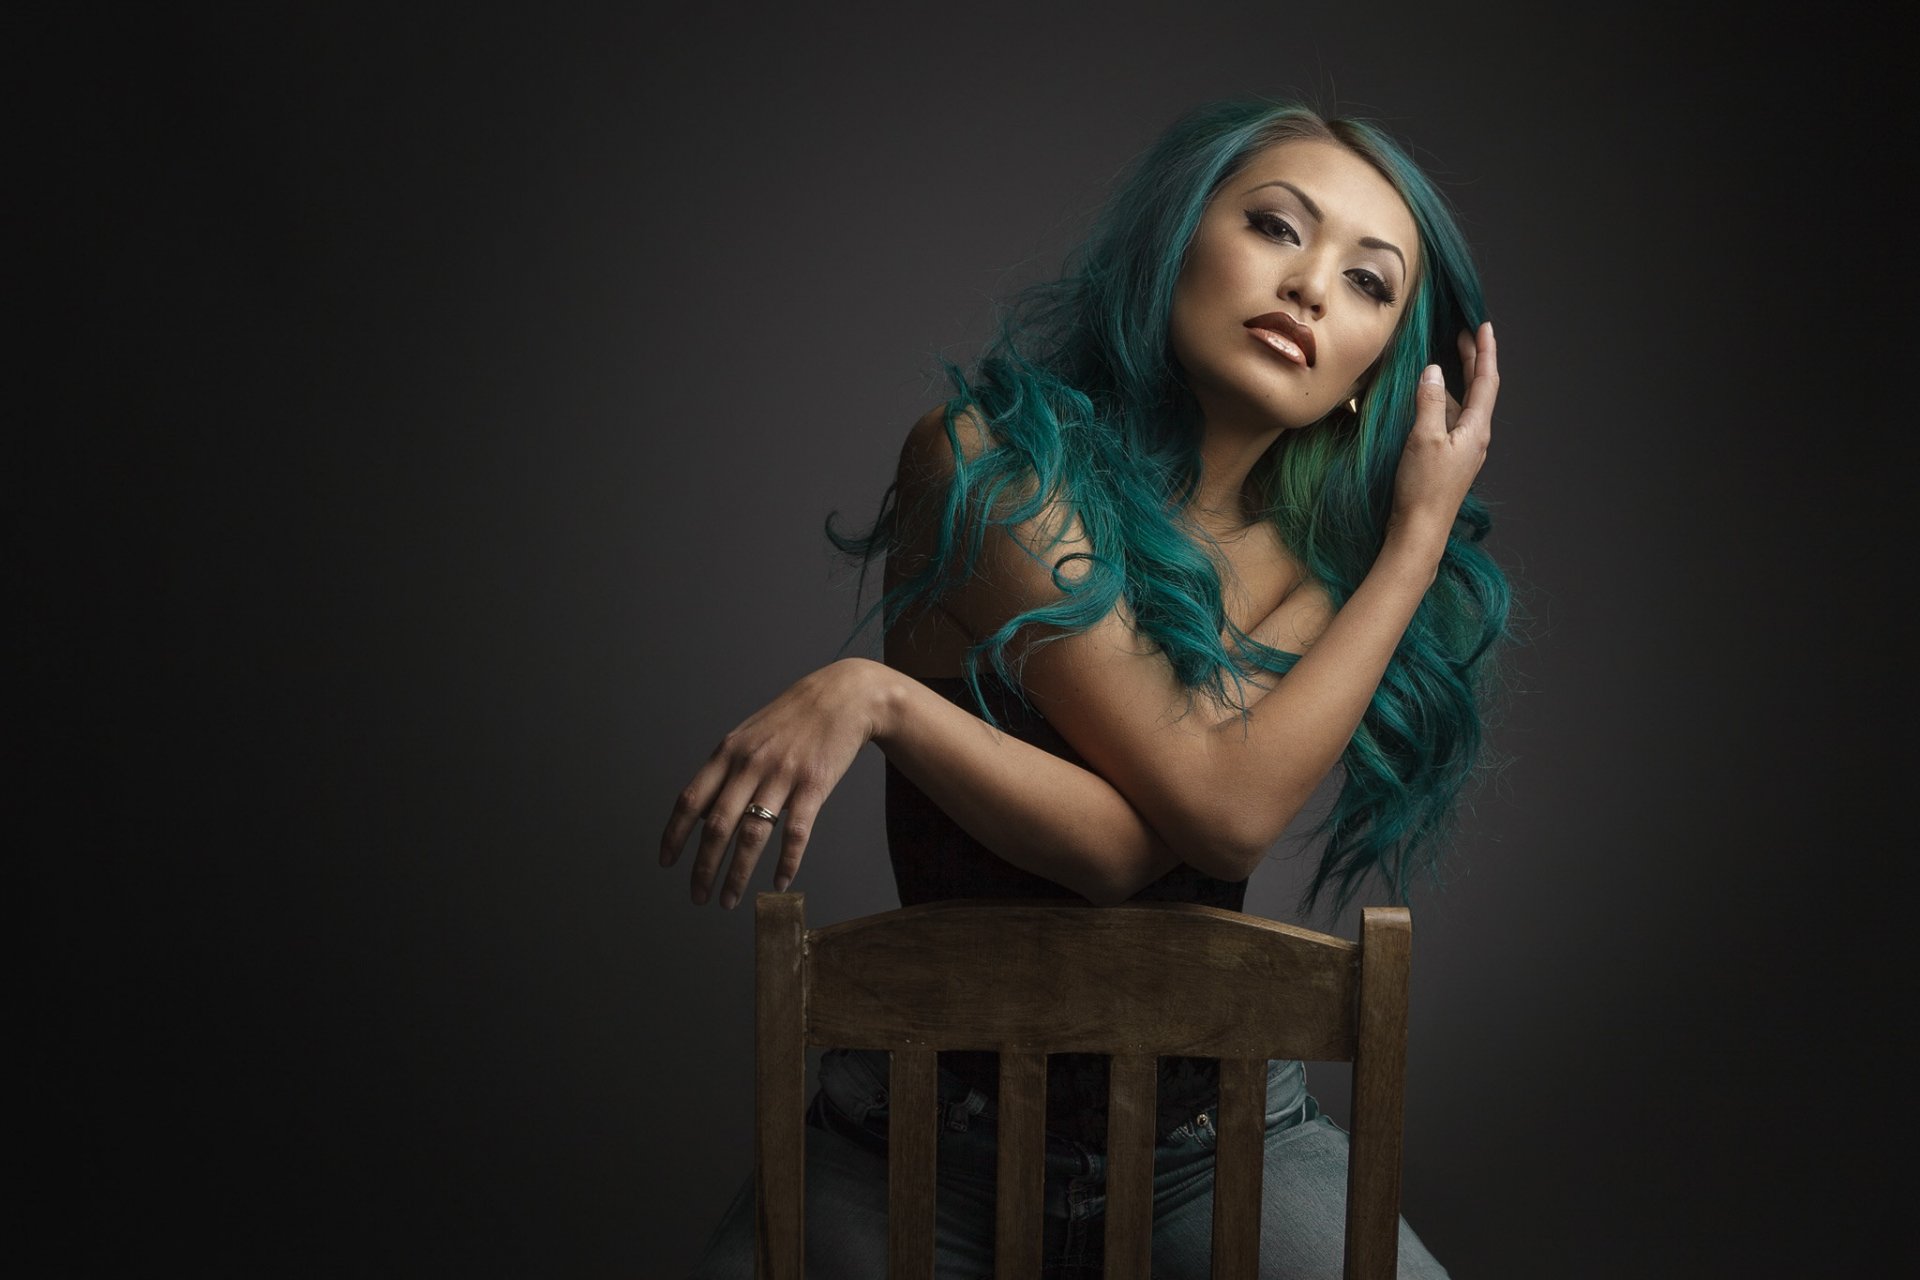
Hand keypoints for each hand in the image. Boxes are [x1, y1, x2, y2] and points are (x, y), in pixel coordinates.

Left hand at [659, 657, 884, 908]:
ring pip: (752, 835)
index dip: (675, 835)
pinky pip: (796, 833)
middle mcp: (750, 765)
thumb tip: (703, 812)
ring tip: (729, 900)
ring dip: (737, 874)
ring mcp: (782, 776)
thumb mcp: (749, 735)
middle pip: (718, 826)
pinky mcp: (814, 786)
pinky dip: (786, 862)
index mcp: (728, 752)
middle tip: (697, 896)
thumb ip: (726, 770)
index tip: (666, 862)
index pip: (691, 800)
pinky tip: (779, 882)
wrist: (843, 696)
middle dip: (703, 867)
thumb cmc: (793, 718)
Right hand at [1389, 321, 1498, 538]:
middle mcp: (1475, 437)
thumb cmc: (1423, 487)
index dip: (1485, 351)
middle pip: (1479, 390)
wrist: (1419, 530)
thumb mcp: (1423, 438)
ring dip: (1457, 380)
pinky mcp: (1448, 459)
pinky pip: (1451, 420)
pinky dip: (1444, 401)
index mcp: (1476, 429)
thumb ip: (1429, 402)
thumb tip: (1432, 372)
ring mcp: (1463, 449)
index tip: (1483, 326)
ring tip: (1445, 360)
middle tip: (1464, 334)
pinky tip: (1429, 398)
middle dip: (1473, 360)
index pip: (1486, 381)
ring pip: (1464, 405)